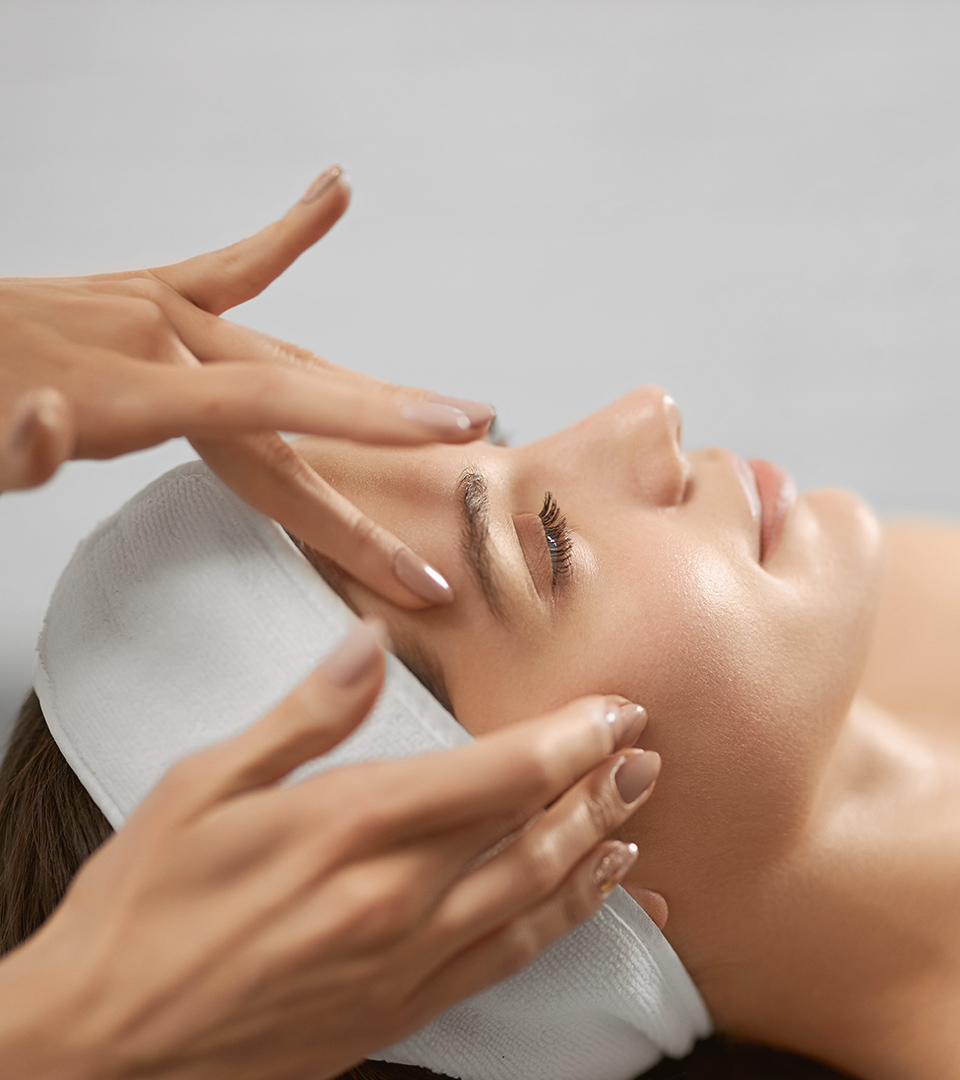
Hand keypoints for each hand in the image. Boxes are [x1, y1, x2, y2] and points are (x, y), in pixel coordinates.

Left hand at [0, 167, 492, 606]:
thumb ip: (16, 447)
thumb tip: (53, 420)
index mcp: (132, 396)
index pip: (274, 441)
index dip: (356, 487)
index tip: (424, 523)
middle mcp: (162, 343)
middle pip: (304, 400)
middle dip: (394, 433)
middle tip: (471, 448)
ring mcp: (159, 310)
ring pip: (292, 354)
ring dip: (373, 387)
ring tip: (449, 405)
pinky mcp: (147, 291)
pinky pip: (231, 265)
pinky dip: (289, 232)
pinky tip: (334, 194)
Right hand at [0, 623, 656, 1079]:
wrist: (107, 1045)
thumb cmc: (144, 905)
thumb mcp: (204, 786)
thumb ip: (303, 715)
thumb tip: (366, 645)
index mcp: (347, 825)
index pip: (494, 772)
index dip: (568, 738)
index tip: (615, 710)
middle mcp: (393, 897)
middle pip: (532, 832)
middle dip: (599, 787)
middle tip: (646, 755)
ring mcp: (404, 962)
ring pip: (534, 897)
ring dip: (596, 850)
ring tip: (639, 815)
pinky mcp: (399, 1010)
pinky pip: (507, 962)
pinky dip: (563, 924)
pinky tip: (592, 899)